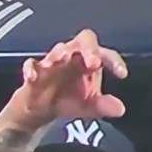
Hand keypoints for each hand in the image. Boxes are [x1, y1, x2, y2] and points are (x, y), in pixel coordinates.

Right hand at [8, 29, 127, 129]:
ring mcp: (52, 63)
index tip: (121, 74)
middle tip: (93, 63)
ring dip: (59, 53)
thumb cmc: (67, 100)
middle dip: (89, 49)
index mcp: (89, 61)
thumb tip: (119, 109)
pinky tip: (32, 77)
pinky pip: (31, 65)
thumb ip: (103, 106)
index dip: (114, 61)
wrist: (40, 111)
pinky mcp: (34, 72)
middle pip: (83, 40)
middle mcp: (72, 57)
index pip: (105, 54)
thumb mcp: (88, 106)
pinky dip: (30, 69)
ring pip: (57, 50)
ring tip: (62, 58)